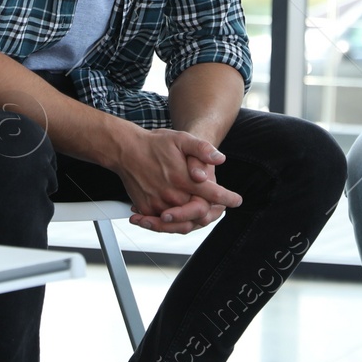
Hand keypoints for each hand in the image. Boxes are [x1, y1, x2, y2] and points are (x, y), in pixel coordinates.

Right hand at [113, 127, 242, 223]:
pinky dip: (173, 222)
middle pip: (198, 213)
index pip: (212, 194)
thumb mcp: (181, 139)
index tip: (236, 200)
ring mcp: (158, 204)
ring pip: (181, 223)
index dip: (227, 198)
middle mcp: (172, 194)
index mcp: (183, 179)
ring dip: (193, 220)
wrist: (125, 150)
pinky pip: (162, 223)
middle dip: (211, 213)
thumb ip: (202, 149)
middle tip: (218, 209)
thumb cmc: (154, 144)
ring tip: (200, 215)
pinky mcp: (146, 208)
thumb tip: (220, 159)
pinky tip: (178, 214)